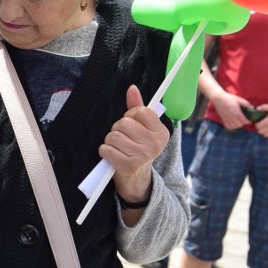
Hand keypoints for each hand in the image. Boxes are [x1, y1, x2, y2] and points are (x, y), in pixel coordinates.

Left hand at [100, 85, 169, 203]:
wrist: (137, 179)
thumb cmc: (137, 150)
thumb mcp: (142, 129)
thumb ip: (137, 107)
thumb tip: (132, 88)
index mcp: (162, 132)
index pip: (140, 111)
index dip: (130, 116)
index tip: (131, 127)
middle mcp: (155, 143)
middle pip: (124, 123)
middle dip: (117, 130)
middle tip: (123, 141)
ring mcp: (143, 155)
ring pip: (113, 136)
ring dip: (110, 142)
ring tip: (118, 149)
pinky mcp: (129, 165)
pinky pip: (106, 149)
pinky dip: (105, 152)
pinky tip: (112, 156)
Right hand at [210, 90, 250, 129]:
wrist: (218, 99)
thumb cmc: (229, 98)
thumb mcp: (239, 99)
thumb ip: (246, 104)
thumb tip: (252, 107)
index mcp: (237, 112)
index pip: (245, 121)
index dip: (249, 121)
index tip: (250, 120)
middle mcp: (232, 117)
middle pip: (240, 125)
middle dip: (243, 123)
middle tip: (244, 119)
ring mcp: (227, 119)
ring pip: (235, 127)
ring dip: (238, 125)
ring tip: (239, 121)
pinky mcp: (223, 120)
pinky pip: (229, 127)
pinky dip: (232, 126)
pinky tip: (233, 122)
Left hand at [254, 104, 267, 139]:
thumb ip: (264, 107)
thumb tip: (257, 108)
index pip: (258, 126)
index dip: (256, 124)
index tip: (257, 121)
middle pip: (260, 131)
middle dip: (258, 128)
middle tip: (260, 124)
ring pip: (265, 135)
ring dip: (263, 132)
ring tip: (264, 127)